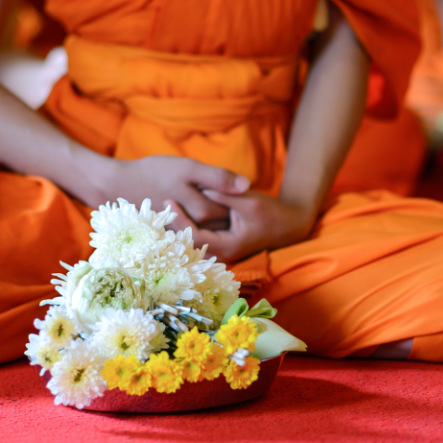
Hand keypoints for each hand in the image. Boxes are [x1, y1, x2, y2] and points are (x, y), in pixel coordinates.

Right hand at [96, 155, 249, 229]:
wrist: (118, 186)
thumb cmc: (153, 173)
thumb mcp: (188, 168)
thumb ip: (218, 177)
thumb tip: (247, 186)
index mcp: (204, 211)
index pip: (230, 209)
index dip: (231, 197)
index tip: (223, 187)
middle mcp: (198, 227)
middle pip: (219, 219)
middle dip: (223, 208)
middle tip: (211, 193)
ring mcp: (184, 232)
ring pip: (206, 224)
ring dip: (208, 215)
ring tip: (196, 197)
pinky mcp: (171, 233)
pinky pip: (190, 228)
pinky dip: (192, 219)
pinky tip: (184, 207)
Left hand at [167, 190, 315, 262]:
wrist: (287, 225)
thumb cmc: (270, 213)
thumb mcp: (248, 200)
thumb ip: (224, 194)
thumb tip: (203, 187)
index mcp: (227, 247)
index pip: (194, 237)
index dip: (179, 220)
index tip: (168, 200)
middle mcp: (221, 255)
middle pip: (188, 244)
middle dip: (171, 226)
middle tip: (155, 207)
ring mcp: (220, 253)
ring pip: (191, 242)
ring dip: (176, 228)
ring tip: (157, 211)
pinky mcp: (219, 246)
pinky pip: (197, 239)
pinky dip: (186, 228)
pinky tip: (172, 216)